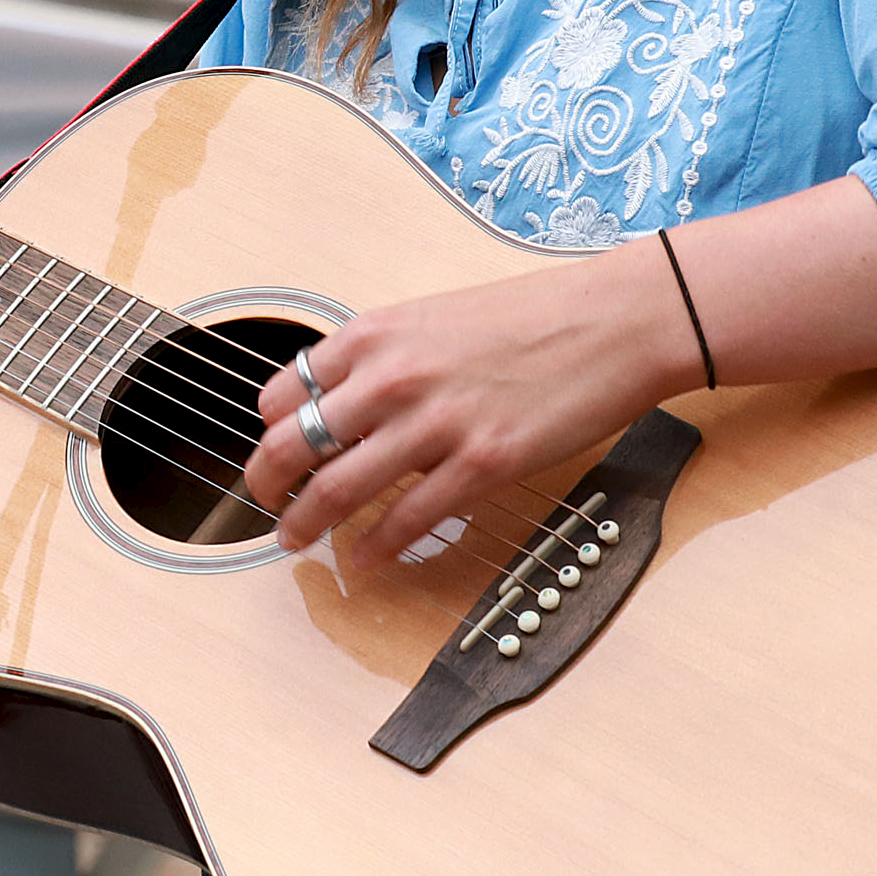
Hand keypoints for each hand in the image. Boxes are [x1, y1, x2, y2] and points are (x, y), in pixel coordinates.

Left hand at [243, 248, 693, 569]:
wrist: (611, 321)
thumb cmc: (530, 316)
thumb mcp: (432, 317)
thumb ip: (383, 358)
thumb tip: (346, 404)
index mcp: (375, 335)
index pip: (284, 391)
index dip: (269, 430)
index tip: (273, 451)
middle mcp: (392, 376)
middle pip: (294, 445)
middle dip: (267, 485)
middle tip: (265, 506)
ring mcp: (435, 423)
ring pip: (338, 489)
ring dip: (306, 524)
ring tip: (296, 540)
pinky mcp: (481, 464)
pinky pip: (408, 519)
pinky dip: (376, 547)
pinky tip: (366, 559)